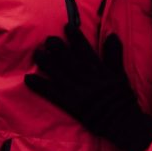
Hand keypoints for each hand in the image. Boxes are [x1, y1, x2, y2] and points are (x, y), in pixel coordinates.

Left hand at [25, 25, 151, 150]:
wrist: (123, 124)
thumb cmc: (122, 99)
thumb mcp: (121, 74)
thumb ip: (114, 54)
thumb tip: (111, 34)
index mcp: (100, 70)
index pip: (86, 50)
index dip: (76, 38)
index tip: (67, 26)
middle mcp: (88, 78)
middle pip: (70, 60)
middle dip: (58, 48)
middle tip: (48, 39)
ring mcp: (78, 91)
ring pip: (59, 73)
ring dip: (46, 63)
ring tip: (36, 53)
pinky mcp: (70, 104)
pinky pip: (52, 94)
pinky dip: (40, 86)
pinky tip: (29, 78)